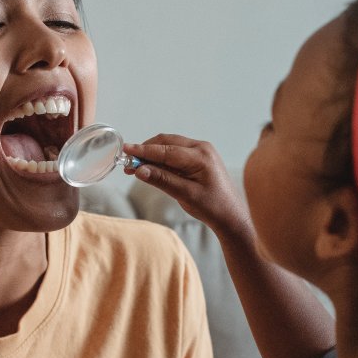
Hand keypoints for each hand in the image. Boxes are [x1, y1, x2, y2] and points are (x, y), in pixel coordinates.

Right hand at [124, 134, 248, 238]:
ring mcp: (201, 151)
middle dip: (146, 151)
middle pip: (166, 142)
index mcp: (201, 156)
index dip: (144, 151)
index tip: (126, 150)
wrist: (231, 215)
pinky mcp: (199, 157)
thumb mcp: (185, 195)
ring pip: (169, 146)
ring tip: (135, 167)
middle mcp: (202, 148)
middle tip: (128, 162)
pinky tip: (151, 168)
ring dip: (152, 154)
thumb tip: (139, 170)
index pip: (166, 150)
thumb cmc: (212, 207)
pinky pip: (175, 152)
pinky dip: (161, 158)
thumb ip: (162, 180)